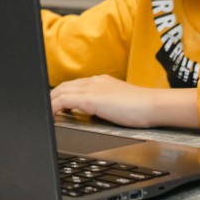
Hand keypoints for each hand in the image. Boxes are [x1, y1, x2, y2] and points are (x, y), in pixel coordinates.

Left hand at [50, 75, 196, 129]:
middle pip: (63, 86)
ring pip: (60, 91)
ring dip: (50, 103)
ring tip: (45, 115)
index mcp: (101, 81)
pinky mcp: (90, 99)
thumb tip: (100, 112)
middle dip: (51, 98)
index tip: (55, 105)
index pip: (74, 85)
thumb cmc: (143, 108)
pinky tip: (51, 117)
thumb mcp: (121, 102)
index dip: (61, 94)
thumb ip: (108, 103)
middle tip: (45, 111)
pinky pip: (63, 101)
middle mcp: (94, 81)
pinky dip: (53, 108)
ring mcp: (91, 88)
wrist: (153, 105)